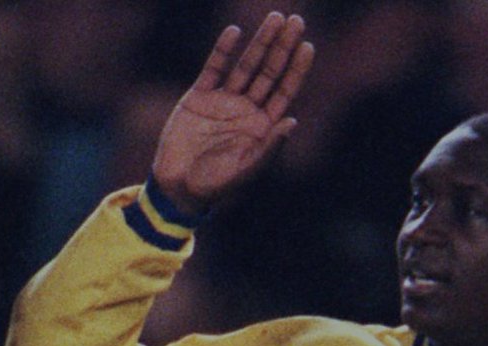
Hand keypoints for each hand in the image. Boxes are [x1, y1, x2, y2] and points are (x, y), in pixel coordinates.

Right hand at [152, 13, 315, 215]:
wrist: (179, 186)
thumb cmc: (218, 185)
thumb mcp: (248, 169)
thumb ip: (270, 146)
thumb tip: (293, 121)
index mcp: (264, 126)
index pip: (286, 91)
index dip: (297, 69)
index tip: (308, 45)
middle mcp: (247, 109)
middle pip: (270, 71)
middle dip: (283, 46)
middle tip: (296, 20)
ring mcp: (224, 100)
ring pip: (246, 65)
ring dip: (260, 42)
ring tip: (274, 18)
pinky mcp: (199, 96)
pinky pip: (214, 68)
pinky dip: (223, 50)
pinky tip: (235, 32)